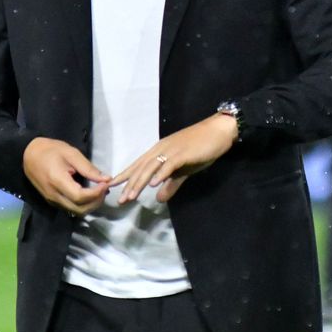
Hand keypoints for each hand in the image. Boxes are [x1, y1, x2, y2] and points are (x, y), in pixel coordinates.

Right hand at [23, 137, 110, 214]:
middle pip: (79, 209)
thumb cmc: (50, 150)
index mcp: (57, 181)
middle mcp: (54, 195)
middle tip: (105, 188)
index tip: (106, 183)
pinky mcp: (52, 201)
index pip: (80, 197)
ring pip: (75, 212)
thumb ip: (88, 168)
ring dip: (90, 205)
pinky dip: (83, 205)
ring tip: (99, 191)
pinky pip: (70, 208)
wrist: (29, 154)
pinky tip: (89, 194)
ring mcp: (52, 200)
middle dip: (96, 202)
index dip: (96, 193)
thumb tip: (106, 179)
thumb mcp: (71, 153)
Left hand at [111, 113, 237, 203]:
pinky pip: (169, 164)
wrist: (218, 131)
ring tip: (131, 196)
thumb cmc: (201, 148)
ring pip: (151, 167)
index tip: (112, 187)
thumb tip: (159, 199)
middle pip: (141, 168)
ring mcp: (172, 150)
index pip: (138, 165)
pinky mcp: (183, 153)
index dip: (125, 176)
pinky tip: (153, 184)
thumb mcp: (184, 170)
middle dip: (129, 184)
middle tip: (120, 200)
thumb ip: (171, 183)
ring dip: (140, 182)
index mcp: (159, 151)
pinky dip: (160, 174)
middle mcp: (161, 149)